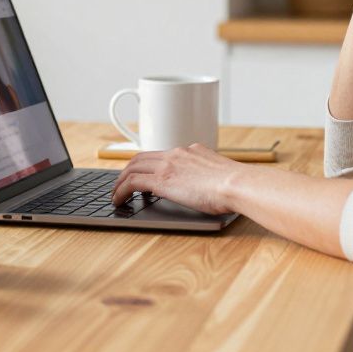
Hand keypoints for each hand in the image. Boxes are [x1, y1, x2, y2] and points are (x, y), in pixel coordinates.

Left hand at [110, 144, 241, 214]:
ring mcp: (167, 165)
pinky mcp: (161, 180)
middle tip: (122, 183)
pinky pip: (132, 182)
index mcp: (190, 151)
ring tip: (116, 194)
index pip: (161, 154)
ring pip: (133, 167)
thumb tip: (208, 184)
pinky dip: (121, 190)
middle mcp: (176, 153)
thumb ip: (208, 174)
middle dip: (128, 170)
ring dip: (120, 181)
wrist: (237, 184)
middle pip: (141, 157)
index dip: (147, 164)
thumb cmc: (236, 184)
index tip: (143, 174)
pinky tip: (119, 200)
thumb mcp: (219, 173)